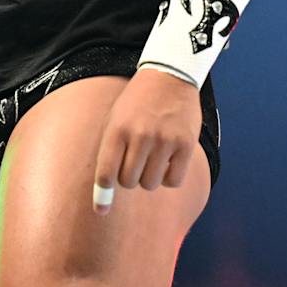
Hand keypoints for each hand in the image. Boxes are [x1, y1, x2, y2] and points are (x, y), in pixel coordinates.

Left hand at [92, 68, 201, 214]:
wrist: (170, 75)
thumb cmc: (138, 101)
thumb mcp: (115, 118)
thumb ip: (110, 149)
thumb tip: (105, 188)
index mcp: (117, 129)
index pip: (106, 173)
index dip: (102, 196)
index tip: (101, 211)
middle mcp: (140, 136)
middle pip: (129, 182)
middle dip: (130, 178)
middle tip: (136, 161)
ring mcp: (164, 140)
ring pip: (151, 184)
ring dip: (150, 177)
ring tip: (154, 158)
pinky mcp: (185, 144)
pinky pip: (174, 180)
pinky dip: (170, 177)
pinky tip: (169, 162)